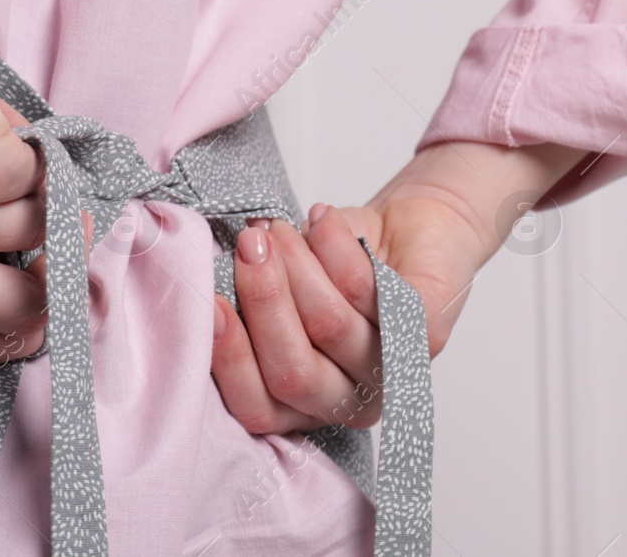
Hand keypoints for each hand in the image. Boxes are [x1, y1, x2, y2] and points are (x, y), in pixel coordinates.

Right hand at [211, 140, 583, 432]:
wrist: (413, 223)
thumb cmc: (338, 260)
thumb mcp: (282, 284)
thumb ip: (247, 299)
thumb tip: (200, 285)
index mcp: (306, 400)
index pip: (259, 408)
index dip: (229, 360)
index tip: (209, 303)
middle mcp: (349, 398)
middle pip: (294, 373)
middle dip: (262, 303)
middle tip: (248, 246)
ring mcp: (392, 371)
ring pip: (330, 327)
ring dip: (297, 266)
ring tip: (280, 227)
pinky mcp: (425, 332)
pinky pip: (371, 293)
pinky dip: (336, 247)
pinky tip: (321, 218)